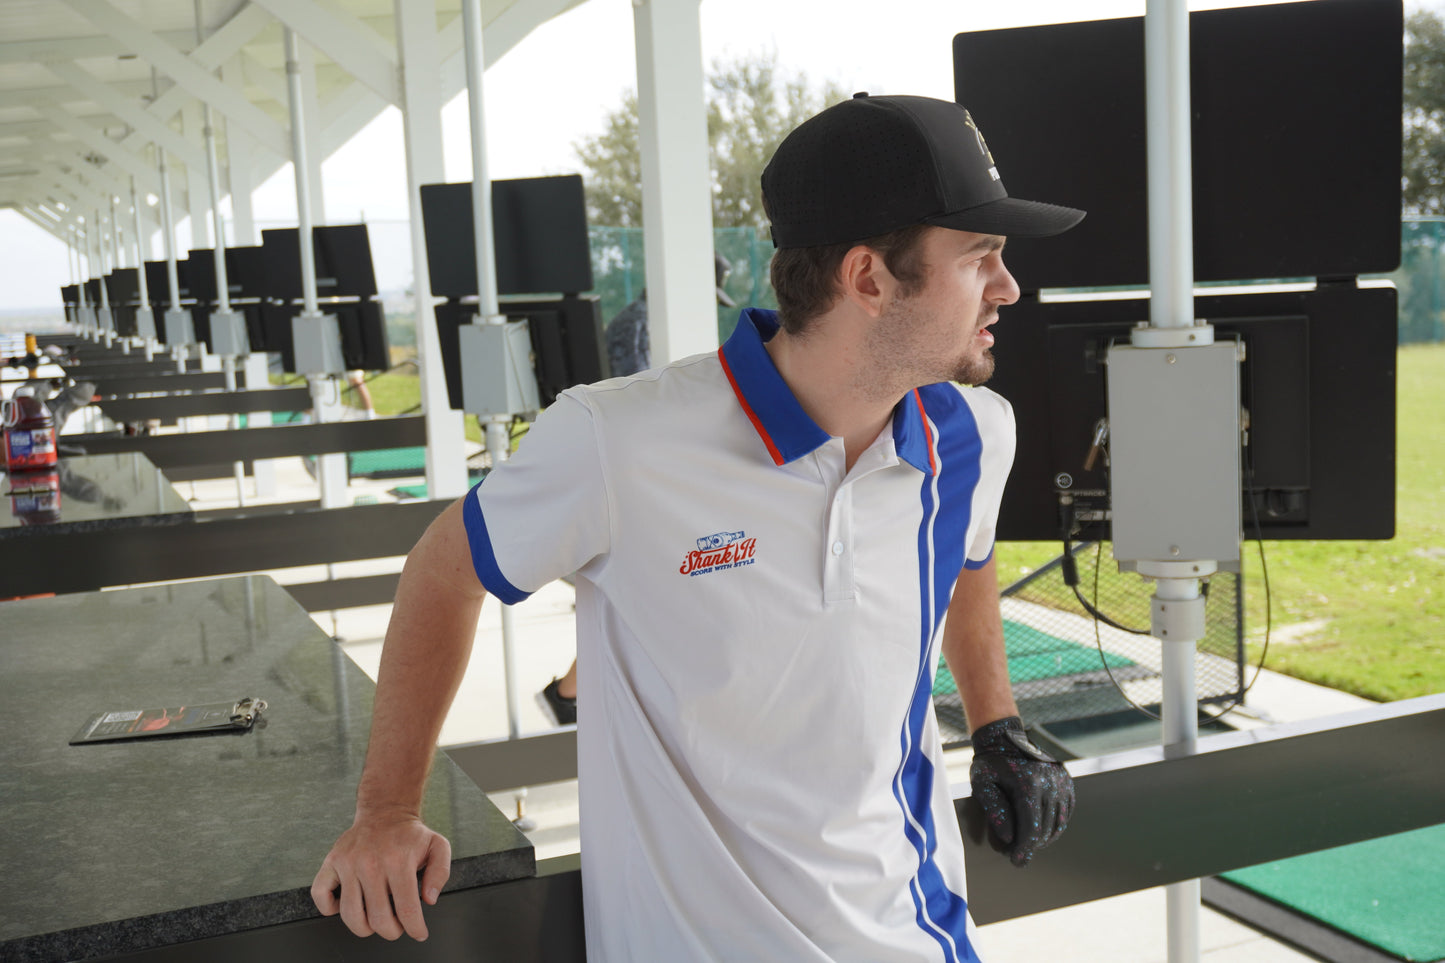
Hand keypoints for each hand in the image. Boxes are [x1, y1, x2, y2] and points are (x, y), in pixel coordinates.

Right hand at [311, 811, 451, 940]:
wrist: (385, 812)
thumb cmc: (410, 835)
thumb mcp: (438, 846)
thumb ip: (440, 872)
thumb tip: (429, 898)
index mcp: (399, 861)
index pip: (407, 909)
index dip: (414, 928)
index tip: (418, 932)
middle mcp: (371, 863)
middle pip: (378, 918)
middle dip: (391, 931)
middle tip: (396, 927)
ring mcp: (348, 863)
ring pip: (350, 914)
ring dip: (364, 928)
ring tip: (374, 923)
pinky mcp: (331, 862)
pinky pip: (320, 894)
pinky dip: (329, 908)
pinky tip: (345, 906)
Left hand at [968, 716, 1073, 866]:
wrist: (1006, 738)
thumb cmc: (990, 763)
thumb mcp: (981, 783)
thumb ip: (994, 811)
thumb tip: (1009, 838)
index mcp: (1029, 784)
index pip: (1031, 828)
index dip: (1024, 849)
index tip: (1017, 862)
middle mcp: (1051, 783)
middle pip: (1044, 830)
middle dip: (1029, 846)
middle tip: (1014, 853)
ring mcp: (1062, 783)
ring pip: (1057, 825)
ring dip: (1042, 839)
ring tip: (1025, 843)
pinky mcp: (1067, 784)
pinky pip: (1064, 814)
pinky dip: (1053, 827)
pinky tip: (1038, 831)